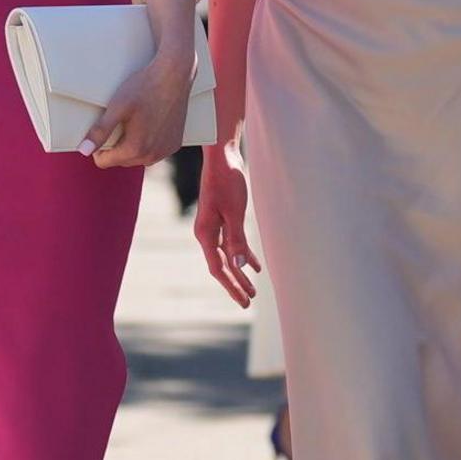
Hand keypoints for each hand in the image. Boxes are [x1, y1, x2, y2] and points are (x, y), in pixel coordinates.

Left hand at [83, 39, 193, 167]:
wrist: (175, 74)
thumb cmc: (145, 87)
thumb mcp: (117, 106)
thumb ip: (100, 131)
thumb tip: (83, 151)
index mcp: (136, 149)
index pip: (104, 162)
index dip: (98, 147)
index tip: (101, 129)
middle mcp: (153, 156)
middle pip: (122, 160)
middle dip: (116, 147)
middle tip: (118, 122)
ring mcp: (166, 150)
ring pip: (139, 157)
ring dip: (132, 146)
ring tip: (133, 122)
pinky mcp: (175, 143)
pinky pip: (155, 151)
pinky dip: (148, 143)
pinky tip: (148, 124)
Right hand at [191, 146, 260, 307]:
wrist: (222, 157)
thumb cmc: (227, 181)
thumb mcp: (234, 212)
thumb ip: (236, 240)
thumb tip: (239, 267)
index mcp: (206, 233)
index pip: (218, 267)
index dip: (231, 286)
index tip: (243, 300)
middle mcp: (207, 233)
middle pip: (222, 265)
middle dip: (236, 284)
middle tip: (248, 302)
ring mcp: (215, 227)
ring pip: (228, 256)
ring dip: (240, 273)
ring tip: (252, 289)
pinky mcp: (224, 219)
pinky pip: (233, 243)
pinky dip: (243, 255)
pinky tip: (255, 266)